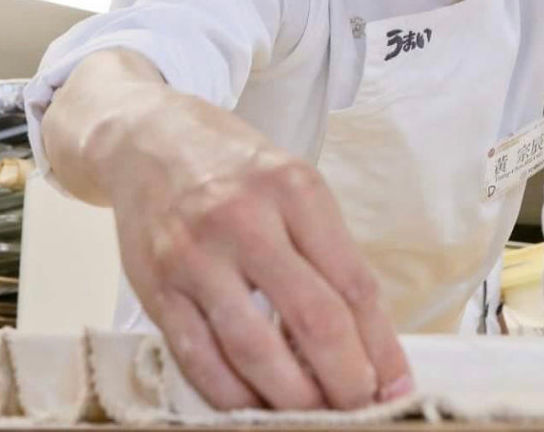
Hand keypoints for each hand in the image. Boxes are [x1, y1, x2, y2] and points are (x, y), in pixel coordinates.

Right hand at [95, 89, 412, 410]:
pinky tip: (258, 406)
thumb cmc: (233, 165)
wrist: (148, 139)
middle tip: (361, 408)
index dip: (381, 346)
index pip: (353, 282)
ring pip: (255, 351)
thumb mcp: (291, 180)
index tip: (396, 384)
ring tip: (316, 414)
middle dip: (347, 381)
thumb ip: (323, 247)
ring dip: (294, 401)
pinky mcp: (156, 287)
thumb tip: (360, 335)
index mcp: (294, 188)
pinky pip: (200, 360)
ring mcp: (195, 255)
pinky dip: (234, 396)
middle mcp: (245, 219)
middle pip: (314, 320)